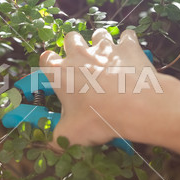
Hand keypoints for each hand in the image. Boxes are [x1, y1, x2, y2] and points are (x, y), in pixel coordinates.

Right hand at [39, 29, 176, 146]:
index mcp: (60, 73)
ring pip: (98, 34)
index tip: (55, 72)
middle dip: (74, 45)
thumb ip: (58, 138)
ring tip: (107, 56)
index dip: (49, 64)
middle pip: (70, 38)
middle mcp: (79, 55)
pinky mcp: (128, 47)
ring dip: (100, 42)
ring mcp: (104, 48)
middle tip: (82, 62)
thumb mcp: (70, 135)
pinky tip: (130, 54)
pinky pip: (127, 36)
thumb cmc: (97, 119)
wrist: (134, 106)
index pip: (45, 59)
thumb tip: (52, 145)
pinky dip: (128, 43)